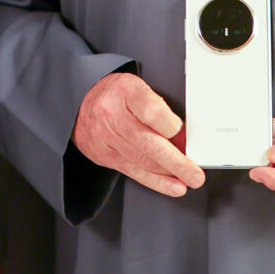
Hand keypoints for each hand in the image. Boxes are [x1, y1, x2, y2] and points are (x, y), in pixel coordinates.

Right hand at [72, 72, 204, 197]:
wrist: (79, 103)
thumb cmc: (115, 94)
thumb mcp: (137, 87)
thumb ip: (158, 108)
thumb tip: (183, 135)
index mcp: (126, 91)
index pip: (152, 112)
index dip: (171, 126)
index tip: (184, 132)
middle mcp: (113, 116)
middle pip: (149, 143)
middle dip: (176, 162)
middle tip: (195, 173)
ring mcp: (107, 138)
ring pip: (143, 161)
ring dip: (170, 174)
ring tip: (189, 179)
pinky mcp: (105, 156)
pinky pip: (134, 172)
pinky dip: (156, 181)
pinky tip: (172, 186)